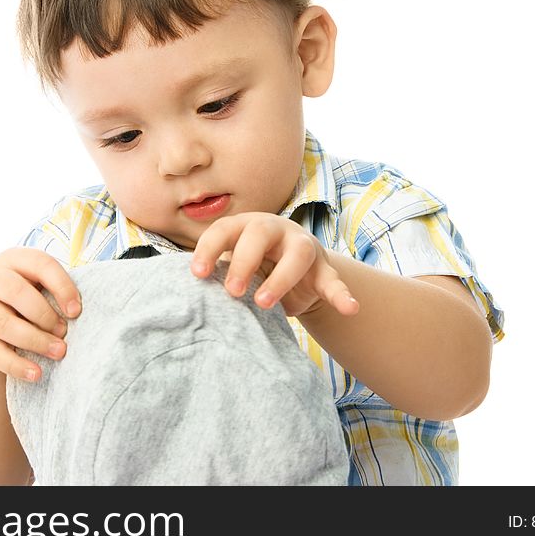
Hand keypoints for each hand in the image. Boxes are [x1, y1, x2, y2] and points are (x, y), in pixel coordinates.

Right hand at [0, 247, 81, 380]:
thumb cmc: (29, 291)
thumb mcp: (41, 280)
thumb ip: (56, 289)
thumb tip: (76, 312)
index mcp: (14, 258)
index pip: (40, 265)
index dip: (61, 287)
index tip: (76, 311)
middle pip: (16, 293)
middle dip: (45, 316)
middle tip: (65, 334)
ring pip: (2, 324)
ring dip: (34, 341)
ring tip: (58, 353)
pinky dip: (15, 365)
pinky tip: (36, 374)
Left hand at [190, 212, 358, 317]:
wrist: (294, 275)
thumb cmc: (252, 270)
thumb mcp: (232, 267)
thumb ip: (215, 273)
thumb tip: (184, 294)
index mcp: (245, 226)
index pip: (224, 229)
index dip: (208, 249)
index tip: (196, 275)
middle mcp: (275, 230)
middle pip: (260, 233)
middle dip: (244, 260)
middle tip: (232, 291)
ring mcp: (302, 247)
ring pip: (298, 254)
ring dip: (280, 278)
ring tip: (262, 304)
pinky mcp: (323, 269)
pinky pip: (334, 279)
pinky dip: (342, 293)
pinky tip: (349, 308)